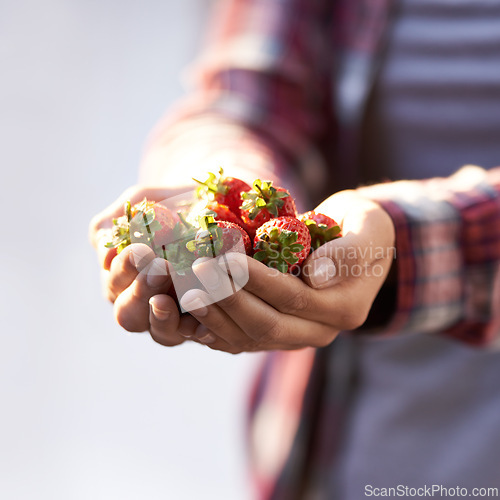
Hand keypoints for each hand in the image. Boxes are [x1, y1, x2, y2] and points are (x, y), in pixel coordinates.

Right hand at [89, 185, 198, 346]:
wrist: (213, 210)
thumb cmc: (172, 204)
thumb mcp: (145, 200)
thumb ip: (119, 217)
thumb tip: (106, 249)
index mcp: (121, 273)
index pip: (114, 279)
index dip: (125, 267)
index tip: (142, 251)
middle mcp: (139, 300)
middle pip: (127, 313)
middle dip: (141, 292)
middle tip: (161, 269)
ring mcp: (167, 317)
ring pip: (157, 332)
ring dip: (164, 318)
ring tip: (180, 299)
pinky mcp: (195, 325)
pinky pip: (192, 337)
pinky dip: (197, 333)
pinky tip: (205, 325)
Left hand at [149, 190, 394, 352]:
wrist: (358, 245)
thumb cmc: (362, 229)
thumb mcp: (369, 229)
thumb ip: (348, 252)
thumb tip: (317, 277)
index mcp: (344, 309)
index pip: (292, 298)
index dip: (255, 281)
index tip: (225, 258)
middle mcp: (319, 331)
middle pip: (265, 325)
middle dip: (227, 299)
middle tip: (195, 272)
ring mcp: (296, 336)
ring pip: (248, 338)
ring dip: (213, 316)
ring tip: (184, 292)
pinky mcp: (276, 333)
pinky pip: (241, 339)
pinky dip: (214, 327)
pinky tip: (188, 313)